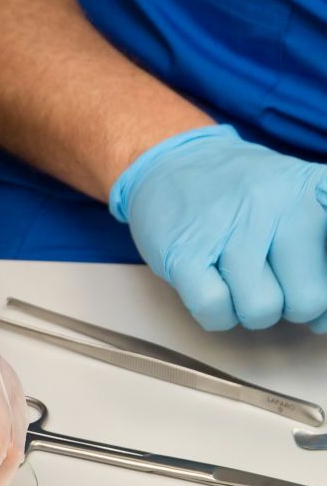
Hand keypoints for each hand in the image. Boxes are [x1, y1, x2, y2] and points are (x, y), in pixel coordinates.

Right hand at [110, 126, 326, 331]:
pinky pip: (216, 312)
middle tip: (272, 280)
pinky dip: (216, 313)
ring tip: (239, 279)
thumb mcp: (300, 200)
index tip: (314, 279)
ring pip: (261, 310)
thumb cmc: (246, 198)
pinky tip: (212, 285)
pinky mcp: (184, 251)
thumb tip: (322, 323)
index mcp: (315, 189)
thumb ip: (322, 256)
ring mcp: (228, 224)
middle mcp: (278, 199)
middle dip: (291, 306)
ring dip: (251, 310)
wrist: (173, 162)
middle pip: (308, 299)